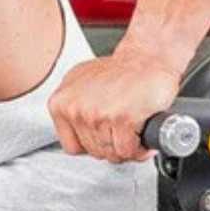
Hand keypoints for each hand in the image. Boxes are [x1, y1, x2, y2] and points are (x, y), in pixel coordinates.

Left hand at [48, 47, 180, 161]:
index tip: (105, 138)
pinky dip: (139, 149)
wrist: (148, 58)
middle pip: (94, 152)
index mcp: (61, 102)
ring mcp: (97, 114)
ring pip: (111, 153)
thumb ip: (76, 109)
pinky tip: (142, 134)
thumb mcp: (83, 85)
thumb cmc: (122, 71)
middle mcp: (76, 108)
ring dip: (127, 147)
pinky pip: (128, 150)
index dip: (93, 145)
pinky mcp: (121, 119)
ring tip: (133, 130)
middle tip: (124, 133)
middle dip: (113, 147)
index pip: (72, 146)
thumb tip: (80, 134)